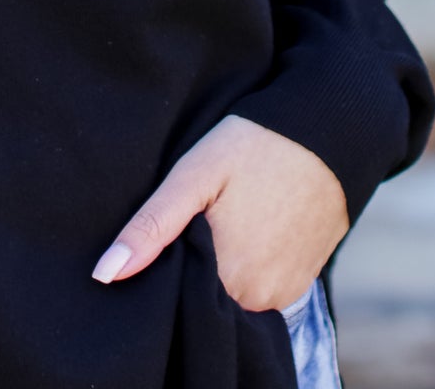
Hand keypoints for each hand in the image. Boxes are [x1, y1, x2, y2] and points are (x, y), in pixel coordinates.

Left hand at [90, 115, 348, 312]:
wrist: (328, 135)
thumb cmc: (255, 146)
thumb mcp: (195, 175)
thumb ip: (152, 226)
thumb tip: (105, 274)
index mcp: (228, 277)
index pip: (177, 296)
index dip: (161, 270)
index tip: (158, 239)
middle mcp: (258, 297)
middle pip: (205, 297)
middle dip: (188, 271)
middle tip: (188, 221)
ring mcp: (283, 294)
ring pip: (230, 294)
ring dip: (217, 270)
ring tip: (214, 223)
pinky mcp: (299, 283)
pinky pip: (258, 288)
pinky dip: (243, 269)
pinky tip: (240, 231)